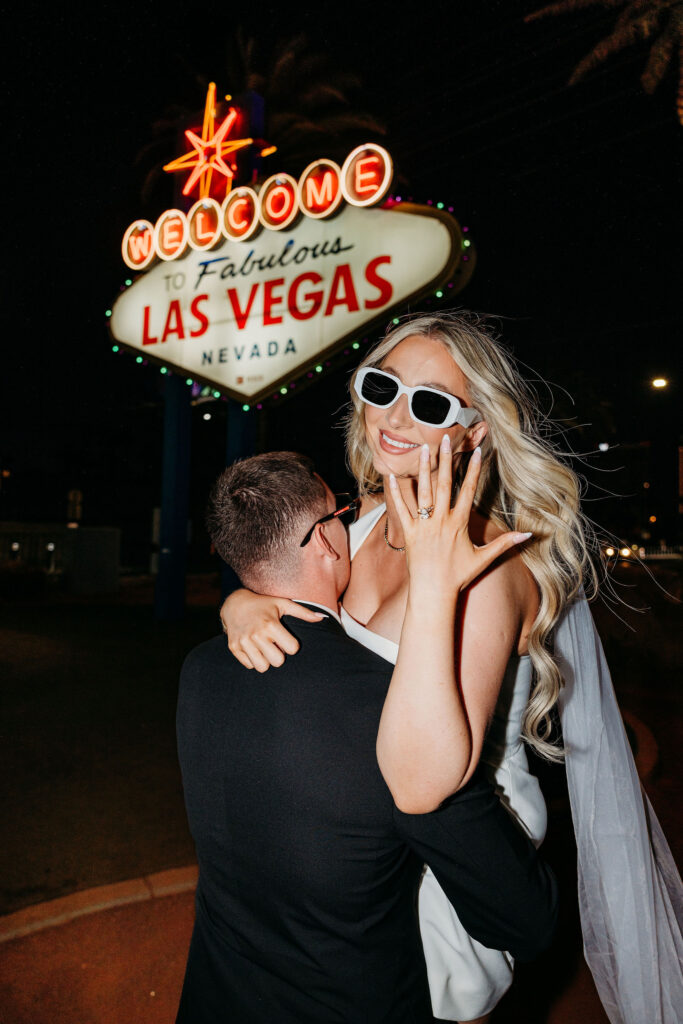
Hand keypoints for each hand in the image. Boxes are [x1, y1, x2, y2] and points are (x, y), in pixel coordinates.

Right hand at [220, 589, 323, 671]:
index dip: (291, 645)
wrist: (235, 604)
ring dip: (266, 660)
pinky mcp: (234, 648)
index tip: (285, 638)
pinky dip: (253, 660)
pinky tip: (254, 648)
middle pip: (278, 662)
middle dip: (279, 655)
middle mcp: (256, 634)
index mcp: (270, 625)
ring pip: (262, 667)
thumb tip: (323, 618)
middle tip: (274, 645)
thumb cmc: (264, 604)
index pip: (292, 649)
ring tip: (264, 648)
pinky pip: (249, 666)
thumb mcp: (283, 604)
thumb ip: (303, 612)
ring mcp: (243, 642)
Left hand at [389, 437, 530, 596]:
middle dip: (446, 460)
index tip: (476, 451)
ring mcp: (423, 525)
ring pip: (422, 492)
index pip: (468, 491)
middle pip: (443, 484)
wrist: (433, 593)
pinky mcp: (408, 533)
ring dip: (423, 469)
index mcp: (459, 524)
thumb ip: (505, 543)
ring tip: (423, 449)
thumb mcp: (484, 559)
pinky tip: (392, 476)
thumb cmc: (458, 576)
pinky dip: (395, 493)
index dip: (473, 470)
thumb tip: (529, 534)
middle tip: (444, 438)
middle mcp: (441, 521)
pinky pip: (400, 509)